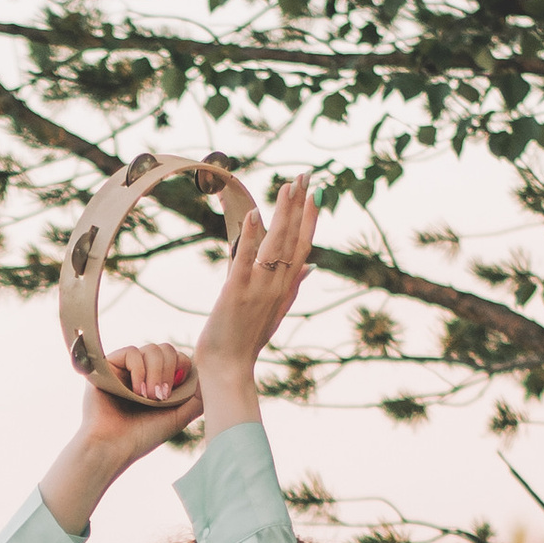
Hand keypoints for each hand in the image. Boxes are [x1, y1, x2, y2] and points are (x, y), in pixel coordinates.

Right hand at [38, 340, 196, 532]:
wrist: (112, 447)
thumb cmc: (142, 436)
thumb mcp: (178, 416)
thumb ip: (196, 398)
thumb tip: (209, 377)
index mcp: (157, 381)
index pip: (177, 357)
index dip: (182, 367)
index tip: (176, 391)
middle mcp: (140, 372)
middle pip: (165, 349)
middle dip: (169, 371)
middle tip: (162, 397)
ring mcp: (124, 369)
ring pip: (151, 349)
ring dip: (155, 373)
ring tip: (148, 397)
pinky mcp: (107, 366)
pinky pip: (131, 352)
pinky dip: (139, 370)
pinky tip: (136, 391)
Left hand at [194, 173, 314, 424]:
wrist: (229, 367)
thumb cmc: (249, 339)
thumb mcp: (277, 311)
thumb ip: (294, 286)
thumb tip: (311, 265)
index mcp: (286, 287)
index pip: (303, 246)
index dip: (309, 219)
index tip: (314, 194)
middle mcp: (277, 285)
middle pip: (292, 239)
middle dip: (298, 206)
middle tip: (304, 176)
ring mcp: (258, 288)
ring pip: (274, 244)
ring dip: (282, 213)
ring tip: (287, 187)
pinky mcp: (236, 292)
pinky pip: (245, 260)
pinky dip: (250, 238)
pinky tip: (254, 216)